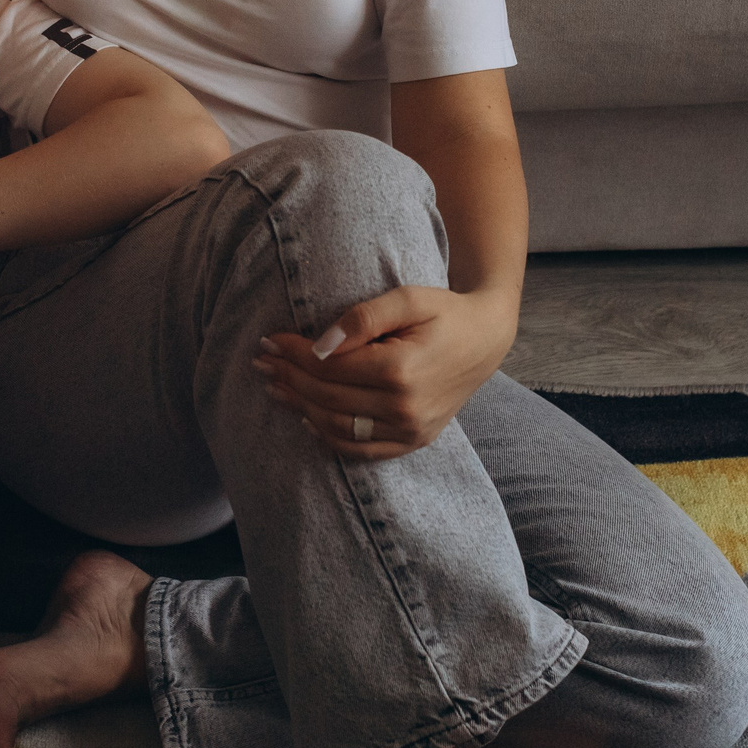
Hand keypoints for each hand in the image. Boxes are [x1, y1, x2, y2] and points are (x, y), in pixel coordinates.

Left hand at [254, 284, 517, 460]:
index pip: (328, 368)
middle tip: (261, 361)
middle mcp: (404, 408)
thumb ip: (363, 319)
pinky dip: (329, 438)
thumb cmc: (444, 312)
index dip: (293, 353)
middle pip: (327, 397)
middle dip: (288, 377)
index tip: (269, 339)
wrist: (486, 339)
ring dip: (299, 408)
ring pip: (337, 427)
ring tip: (273, 387)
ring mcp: (410, 430)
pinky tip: (306, 420)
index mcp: (401, 370)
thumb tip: (319, 346)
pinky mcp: (414, 441)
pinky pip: (361, 449)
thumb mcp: (408, 298)